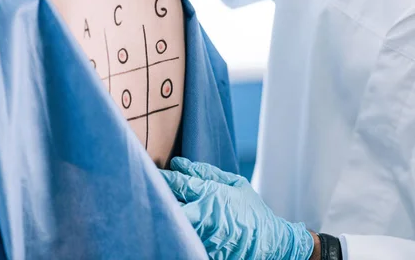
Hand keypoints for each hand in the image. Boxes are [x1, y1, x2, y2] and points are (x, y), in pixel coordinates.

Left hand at [161, 157, 313, 259]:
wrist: (269, 245)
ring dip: (163, 214)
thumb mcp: (235, 184)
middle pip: (168, 205)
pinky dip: (174, 231)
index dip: (162, 177)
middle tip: (145, 190)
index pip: (178, 184)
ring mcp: (200, 236)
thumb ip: (206, 173)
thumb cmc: (252, 211)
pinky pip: (181, 238)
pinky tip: (169, 227)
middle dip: (156, 197)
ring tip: (153, 207)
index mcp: (211, 196)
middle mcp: (203, 216)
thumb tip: (179, 163)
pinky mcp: (201, 250)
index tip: (151, 172)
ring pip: (172, 223)